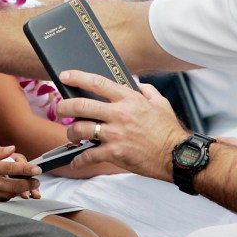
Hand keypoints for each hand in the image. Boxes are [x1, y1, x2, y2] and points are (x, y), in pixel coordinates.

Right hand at [0, 145, 41, 200]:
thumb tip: (12, 149)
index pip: (9, 169)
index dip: (25, 169)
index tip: (37, 170)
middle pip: (13, 186)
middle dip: (28, 184)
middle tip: (37, 181)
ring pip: (10, 194)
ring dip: (21, 190)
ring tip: (29, 185)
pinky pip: (3, 199)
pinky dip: (11, 194)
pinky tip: (15, 189)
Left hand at [56, 69, 188, 181]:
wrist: (177, 155)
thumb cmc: (169, 130)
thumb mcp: (160, 103)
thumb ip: (147, 90)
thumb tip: (137, 82)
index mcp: (129, 99)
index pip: (97, 83)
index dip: (77, 77)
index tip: (64, 76)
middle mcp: (119, 114)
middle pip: (81, 105)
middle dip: (64, 106)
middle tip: (59, 109)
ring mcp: (115, 134)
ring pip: (80, 129)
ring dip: (71, 132)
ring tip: (71, 134)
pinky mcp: (115, 153)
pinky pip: (89, 155)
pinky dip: (79, 159)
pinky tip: (77, 160)